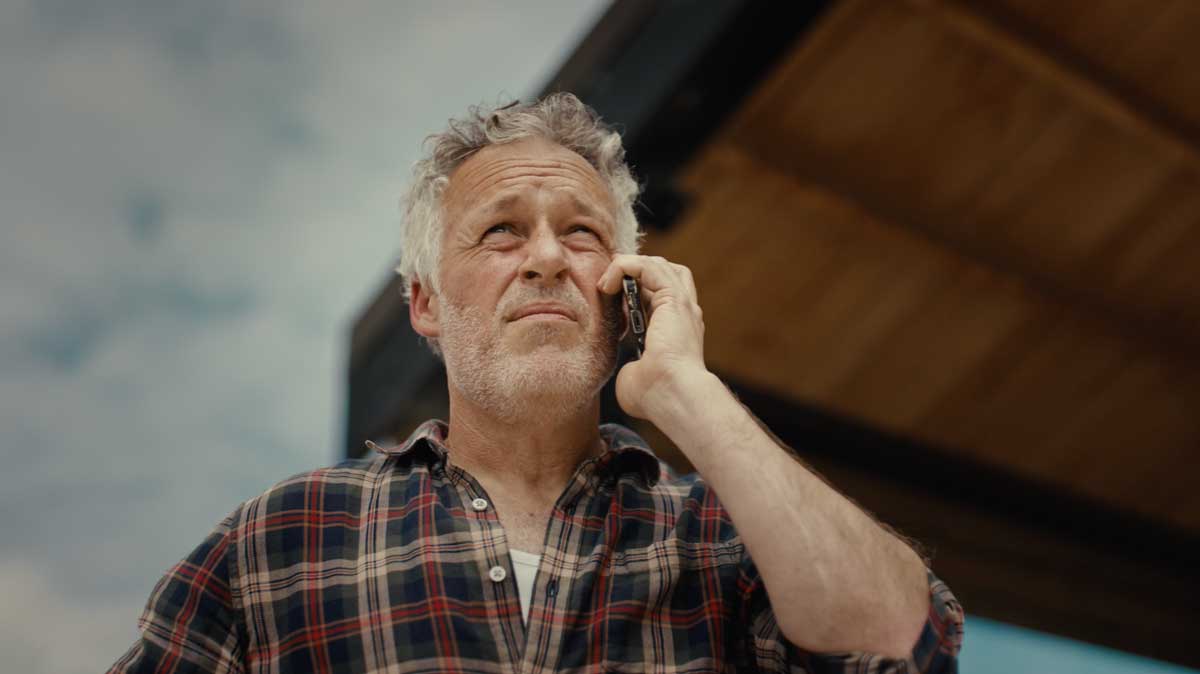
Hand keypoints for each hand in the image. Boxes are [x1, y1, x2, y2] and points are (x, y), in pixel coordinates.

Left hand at [597, 255, 708, 419]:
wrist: (672, 396)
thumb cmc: (655, 397)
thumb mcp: (634, 376)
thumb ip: (630, 365)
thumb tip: (627, 368)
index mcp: (676, 331)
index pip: (659, 296)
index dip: (633, 290)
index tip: (609, 298)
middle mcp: (683, 314)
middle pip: (664, 273)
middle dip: (634, 271)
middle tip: (608, 284)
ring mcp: (682, 304)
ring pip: (658, 265)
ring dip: (627, 267)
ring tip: (606, 282)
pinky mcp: (673, 298)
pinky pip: (648, 266)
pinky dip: (625, 267)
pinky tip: (609, 281)